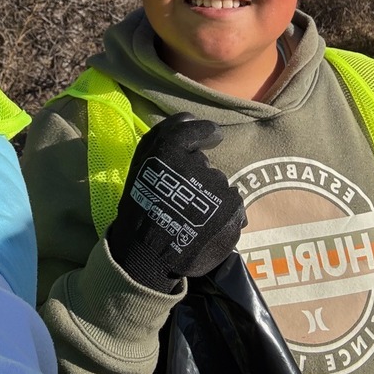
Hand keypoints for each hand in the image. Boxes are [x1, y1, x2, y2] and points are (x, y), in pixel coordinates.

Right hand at [107, 112, 245, 291]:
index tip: (212, 136)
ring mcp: (217, 188)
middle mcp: (196, 164)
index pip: (191, 127)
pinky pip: (232, 205)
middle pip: (204, 165)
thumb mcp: (141, 165)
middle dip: (197, 178)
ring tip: (191, 218)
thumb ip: (164, 138)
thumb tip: (191, 119)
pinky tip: (206, 227)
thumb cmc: (139, 208)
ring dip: (209, 198)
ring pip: (218, 186)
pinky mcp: (233, 210)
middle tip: (181, 199)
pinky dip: (223, 214)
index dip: (203, 131)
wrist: (148, 254)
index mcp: (168, 151)